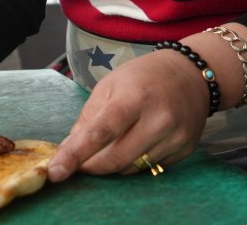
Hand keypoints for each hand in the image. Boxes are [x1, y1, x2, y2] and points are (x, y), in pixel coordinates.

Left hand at [46, 48, 209, 181]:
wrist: (191, 74)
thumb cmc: (144, 77)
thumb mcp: (109, 85)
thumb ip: (88, 119)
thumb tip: (67, 150)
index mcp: (134, 97)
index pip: (100, 133)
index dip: (75, 155)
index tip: (55, 172)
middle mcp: (159, 119)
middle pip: (115, 159)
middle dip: (90, 166)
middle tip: (79, 162)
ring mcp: (175, 137)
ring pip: (131, 168)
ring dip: (113, 164)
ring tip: (112, 143)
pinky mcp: (185, 149)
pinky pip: (150, 167)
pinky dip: (135, 161)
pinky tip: (137, 141)